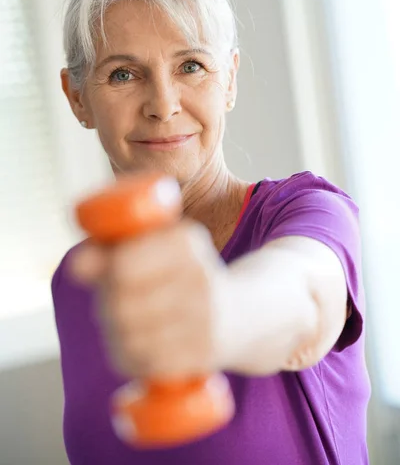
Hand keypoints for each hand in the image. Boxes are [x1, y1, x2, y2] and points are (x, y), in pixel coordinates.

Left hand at [70, 221, 231, 378]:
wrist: (247, 312)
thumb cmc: (187, 274)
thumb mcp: (159, 249)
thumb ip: (114, 250)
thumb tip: (75, 265)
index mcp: (186, 242)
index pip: (123, 264)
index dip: (106, 272)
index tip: (109, 273)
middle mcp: (199, 277)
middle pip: (121, 302)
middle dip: (107, 303)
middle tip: (112, 301)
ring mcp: (204, 318)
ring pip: (129, 336)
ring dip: (115, 332)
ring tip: (122, 324)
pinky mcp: (203, 355)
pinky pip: (145, 363)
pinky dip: (130, 356)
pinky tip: (134, 346)